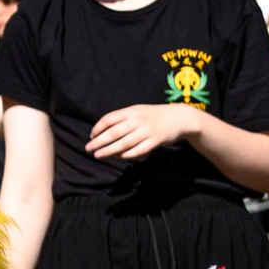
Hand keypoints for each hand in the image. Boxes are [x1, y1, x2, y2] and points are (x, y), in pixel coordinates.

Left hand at [84, 102, 204, 161]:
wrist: (180, 118)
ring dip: (109, 151)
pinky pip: (137, 151)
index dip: (98, 128)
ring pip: (123, 144)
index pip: (109, 119)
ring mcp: (147, 131)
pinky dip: (126, 155)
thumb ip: (123, 119)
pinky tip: (117, 157)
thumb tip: (103, 131)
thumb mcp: (138, 111)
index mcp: (131, 111)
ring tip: (98, 155)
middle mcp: (138, 120)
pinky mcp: (155, 141)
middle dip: (99, 142)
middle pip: (113, 133)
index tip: (91, 136)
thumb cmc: (154, 115)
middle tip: (88, 148)